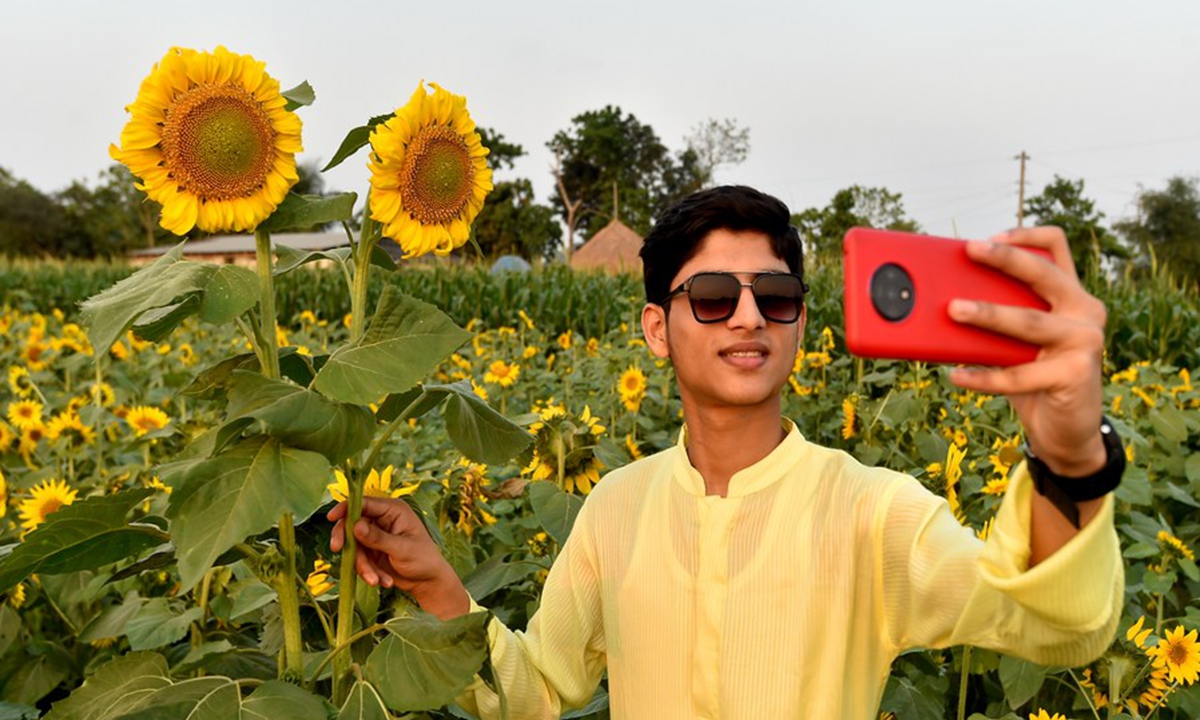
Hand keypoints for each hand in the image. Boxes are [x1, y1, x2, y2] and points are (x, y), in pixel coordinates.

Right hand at [328, 496, 468, 618]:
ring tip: (377, 581)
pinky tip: (382, 582)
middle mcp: (382, 519)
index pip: (364, 503)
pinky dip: (367, 572)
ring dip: (363, 565)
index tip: (332, 518)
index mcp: (393, 510)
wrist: (428, 582)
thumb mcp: (402, 549)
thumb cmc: (424, 560)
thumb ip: (378, 538)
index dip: (346, 508)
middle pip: (352, 523)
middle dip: (347, 539)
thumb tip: (355, 526)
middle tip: (337, 549)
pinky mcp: (370, 551)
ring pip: (354, 545)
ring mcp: (375, 536)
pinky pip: (358, 559)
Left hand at [946, 227, 1107, 475]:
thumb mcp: (1015, 341)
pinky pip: (1019, 374)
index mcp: (1070, 293)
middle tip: (969, 250)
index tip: (987, 238)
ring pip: (1030, 322)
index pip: (1055, 247)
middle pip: (1044, 274)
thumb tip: (939, 304)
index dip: (1024, 235)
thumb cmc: (1034, 376)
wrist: (1065, 429)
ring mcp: (1085, 341)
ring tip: (953, 309)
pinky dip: (983, 377)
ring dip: (988, 314)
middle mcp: (1084, 310)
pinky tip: (955, 375)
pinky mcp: (1075, 374)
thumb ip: (996, 319)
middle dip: (1005, 259)